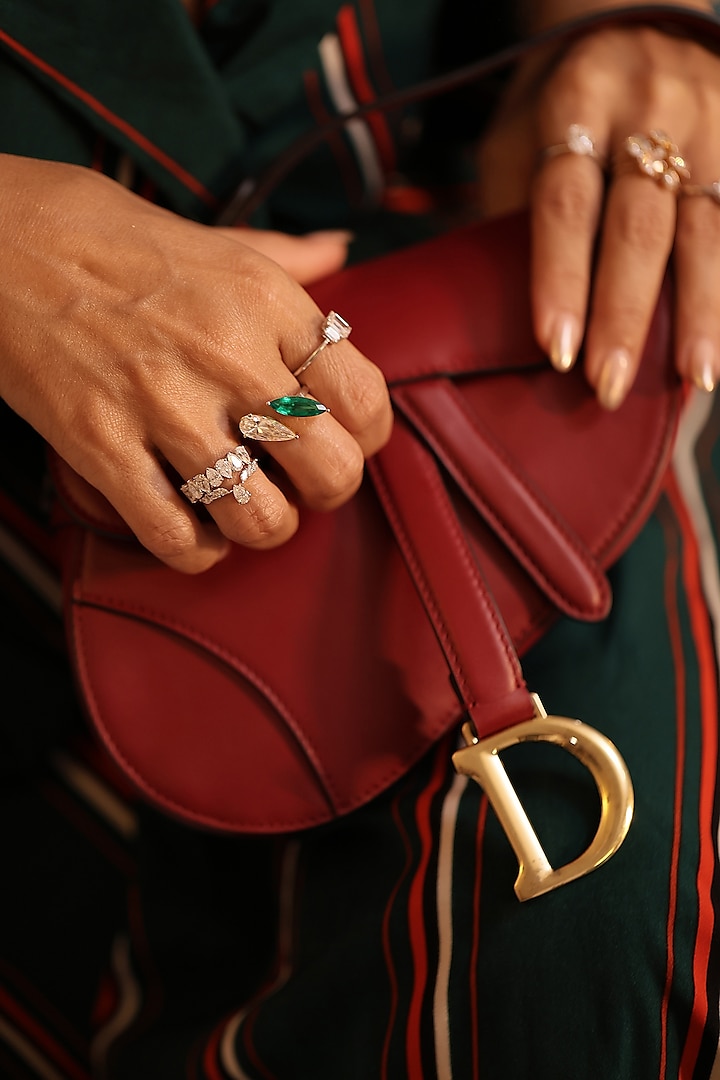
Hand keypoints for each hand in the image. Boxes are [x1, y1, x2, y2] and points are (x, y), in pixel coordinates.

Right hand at [0, 155, 391, 571]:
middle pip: (331, 472)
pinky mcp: (99, 444)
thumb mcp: (213, 237)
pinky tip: (192, 529)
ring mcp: (162, 403)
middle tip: (295, 481)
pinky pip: (176, 537)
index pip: (367, 400)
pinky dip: (195, 551)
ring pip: (261, 519)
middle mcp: (228, 353)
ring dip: (260, 527)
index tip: (340, 439)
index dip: (366, 438)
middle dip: (323, 494)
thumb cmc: (106, 235)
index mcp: (267, 300)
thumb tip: (339, 247)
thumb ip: (285, 256)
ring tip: (244, 507)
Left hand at [476, 13, 719, 406]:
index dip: (561, 281)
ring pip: (706, 230)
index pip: (566, 205)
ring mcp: (710, 121)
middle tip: (609, 385)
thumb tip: (503, 311)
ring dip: (701, 312)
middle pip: (638, 227)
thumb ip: (518, 208)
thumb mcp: (520, 134)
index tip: (556, 349)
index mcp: (578, 101)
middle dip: (625, 314)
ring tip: (696, 378)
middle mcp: (651, 107)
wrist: (636, 16)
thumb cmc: (561, 99)